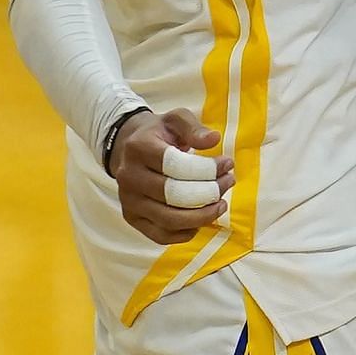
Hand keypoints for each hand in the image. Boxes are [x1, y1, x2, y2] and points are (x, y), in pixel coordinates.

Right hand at [107, 109, 236, 244]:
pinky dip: (185, 233)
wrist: (127, 148)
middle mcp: (130, 176)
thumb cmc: (158, 134)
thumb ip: (194, 127)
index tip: (227, 164)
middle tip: (228, 182)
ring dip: (202, 216)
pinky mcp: (132, 218)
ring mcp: (129, 200)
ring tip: (221, 205)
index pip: (175, 165)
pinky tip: (201, 222)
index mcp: (139, 148)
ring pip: (169, 219)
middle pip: (173, 195)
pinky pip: (160, 235)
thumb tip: (213, 140)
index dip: (206, 168)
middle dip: (208, 192)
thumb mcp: (175, 119)